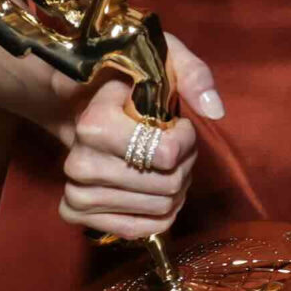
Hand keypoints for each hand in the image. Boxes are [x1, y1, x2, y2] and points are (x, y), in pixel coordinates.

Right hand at [50, 32, 219, 239]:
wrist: (79, 106)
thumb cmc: (129, 84)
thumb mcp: (162, 61)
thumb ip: (193, 74)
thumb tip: (215, 110)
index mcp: (94, 124)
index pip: (166, 153)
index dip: (186, 140)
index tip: (179, 124)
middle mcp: (80, 163)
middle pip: (167, 184)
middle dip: (184, 164)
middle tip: (176, 147)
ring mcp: (76, 191)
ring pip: (159, 207)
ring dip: (176, 188)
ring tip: (165, 165)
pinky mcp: (75, 213)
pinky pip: (139, 230)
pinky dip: (161, 213)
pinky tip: (158, 192)